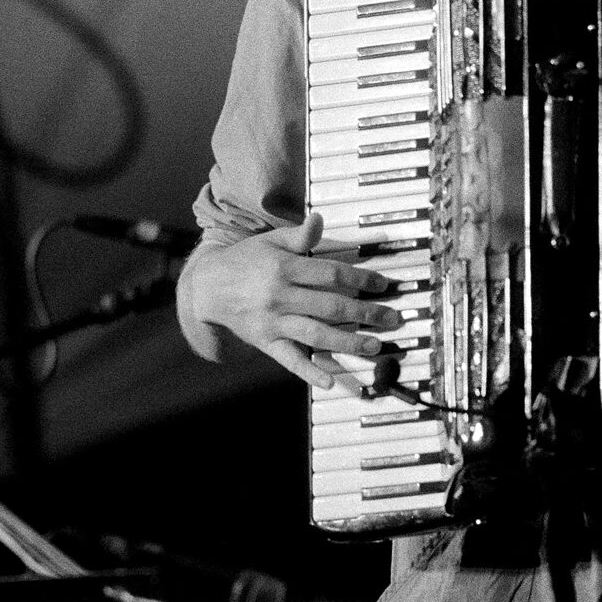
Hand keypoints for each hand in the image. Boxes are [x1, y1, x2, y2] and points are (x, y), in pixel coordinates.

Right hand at [182, 212, 402, 388]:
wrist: (207, 287)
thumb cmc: (246, 260)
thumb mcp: (270, 241)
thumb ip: (299, 235)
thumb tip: (319, 219)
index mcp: (285, 268)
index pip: (331, 273)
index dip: (360, 278)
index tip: (383, 284)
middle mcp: (281, 296)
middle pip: (331, 305)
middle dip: (366, 313)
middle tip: (393, 319)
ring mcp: (273, 322)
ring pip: (316, 334)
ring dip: (348, 343)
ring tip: (375, 347)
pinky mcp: (266, 342)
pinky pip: (289, 360)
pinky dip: (309, 372)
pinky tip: (329, 382)